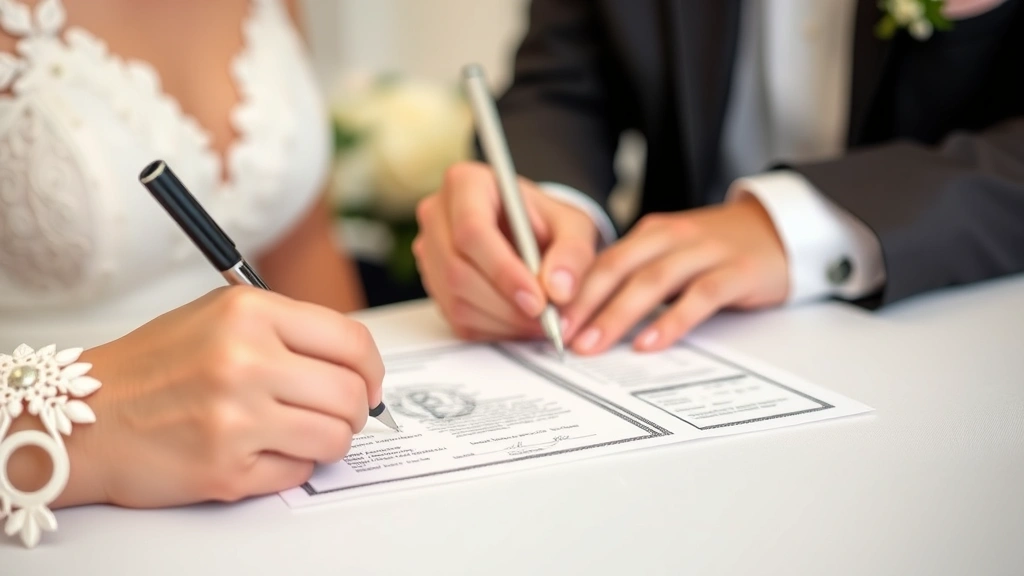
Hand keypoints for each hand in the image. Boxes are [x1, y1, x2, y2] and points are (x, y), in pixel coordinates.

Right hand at [11, 287, 383, 508]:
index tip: (370, 382)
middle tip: (339, 412)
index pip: (352, 341)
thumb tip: (356, 361)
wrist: (84, 417)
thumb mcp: (221, 316)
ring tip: (298, 431)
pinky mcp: (226, 469)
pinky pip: (298, 471)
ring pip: (335, 438)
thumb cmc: (156, 366)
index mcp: (249, 313)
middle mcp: (245, 361)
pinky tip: (261, 450)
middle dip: (357, 409)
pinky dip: (291, 465)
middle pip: (352, 394)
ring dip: (329, 440)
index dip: (373, 368)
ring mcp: (236, 418)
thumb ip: (289, 329)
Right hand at [413, 161, 597, 339]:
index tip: (538, 300)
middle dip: (505, 304)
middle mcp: (437, 214)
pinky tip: (521, 323)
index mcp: (466, 183)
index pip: (471, 231)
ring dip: (502, 320)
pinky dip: (493, 329)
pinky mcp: (434, 283)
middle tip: (546, 320)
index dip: (503, 271)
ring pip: (455, 299)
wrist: (532, 234)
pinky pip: (456, 318)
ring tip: (540, 323)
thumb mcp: (574, 226)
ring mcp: (429, 251)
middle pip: (457, 269)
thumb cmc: (548, 222)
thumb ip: (573, 253)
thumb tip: (558, 290)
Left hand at [563, 196, 788, 354]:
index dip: (572, 291)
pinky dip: (672, 320)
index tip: (547, 321)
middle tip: (561, 335)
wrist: (779, 230)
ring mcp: (705, 252)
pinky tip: (650, 342)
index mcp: (650, 233)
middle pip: (618, 268)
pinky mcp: (737, 271)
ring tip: (593, 344)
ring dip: (618, 314)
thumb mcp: (671, 254)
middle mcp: (672, 237)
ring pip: (652, 281)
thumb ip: (635, 276)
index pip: (602, 261)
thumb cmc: (717, 249)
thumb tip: (588, 312)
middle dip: (584, 303)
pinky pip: (699, 296)